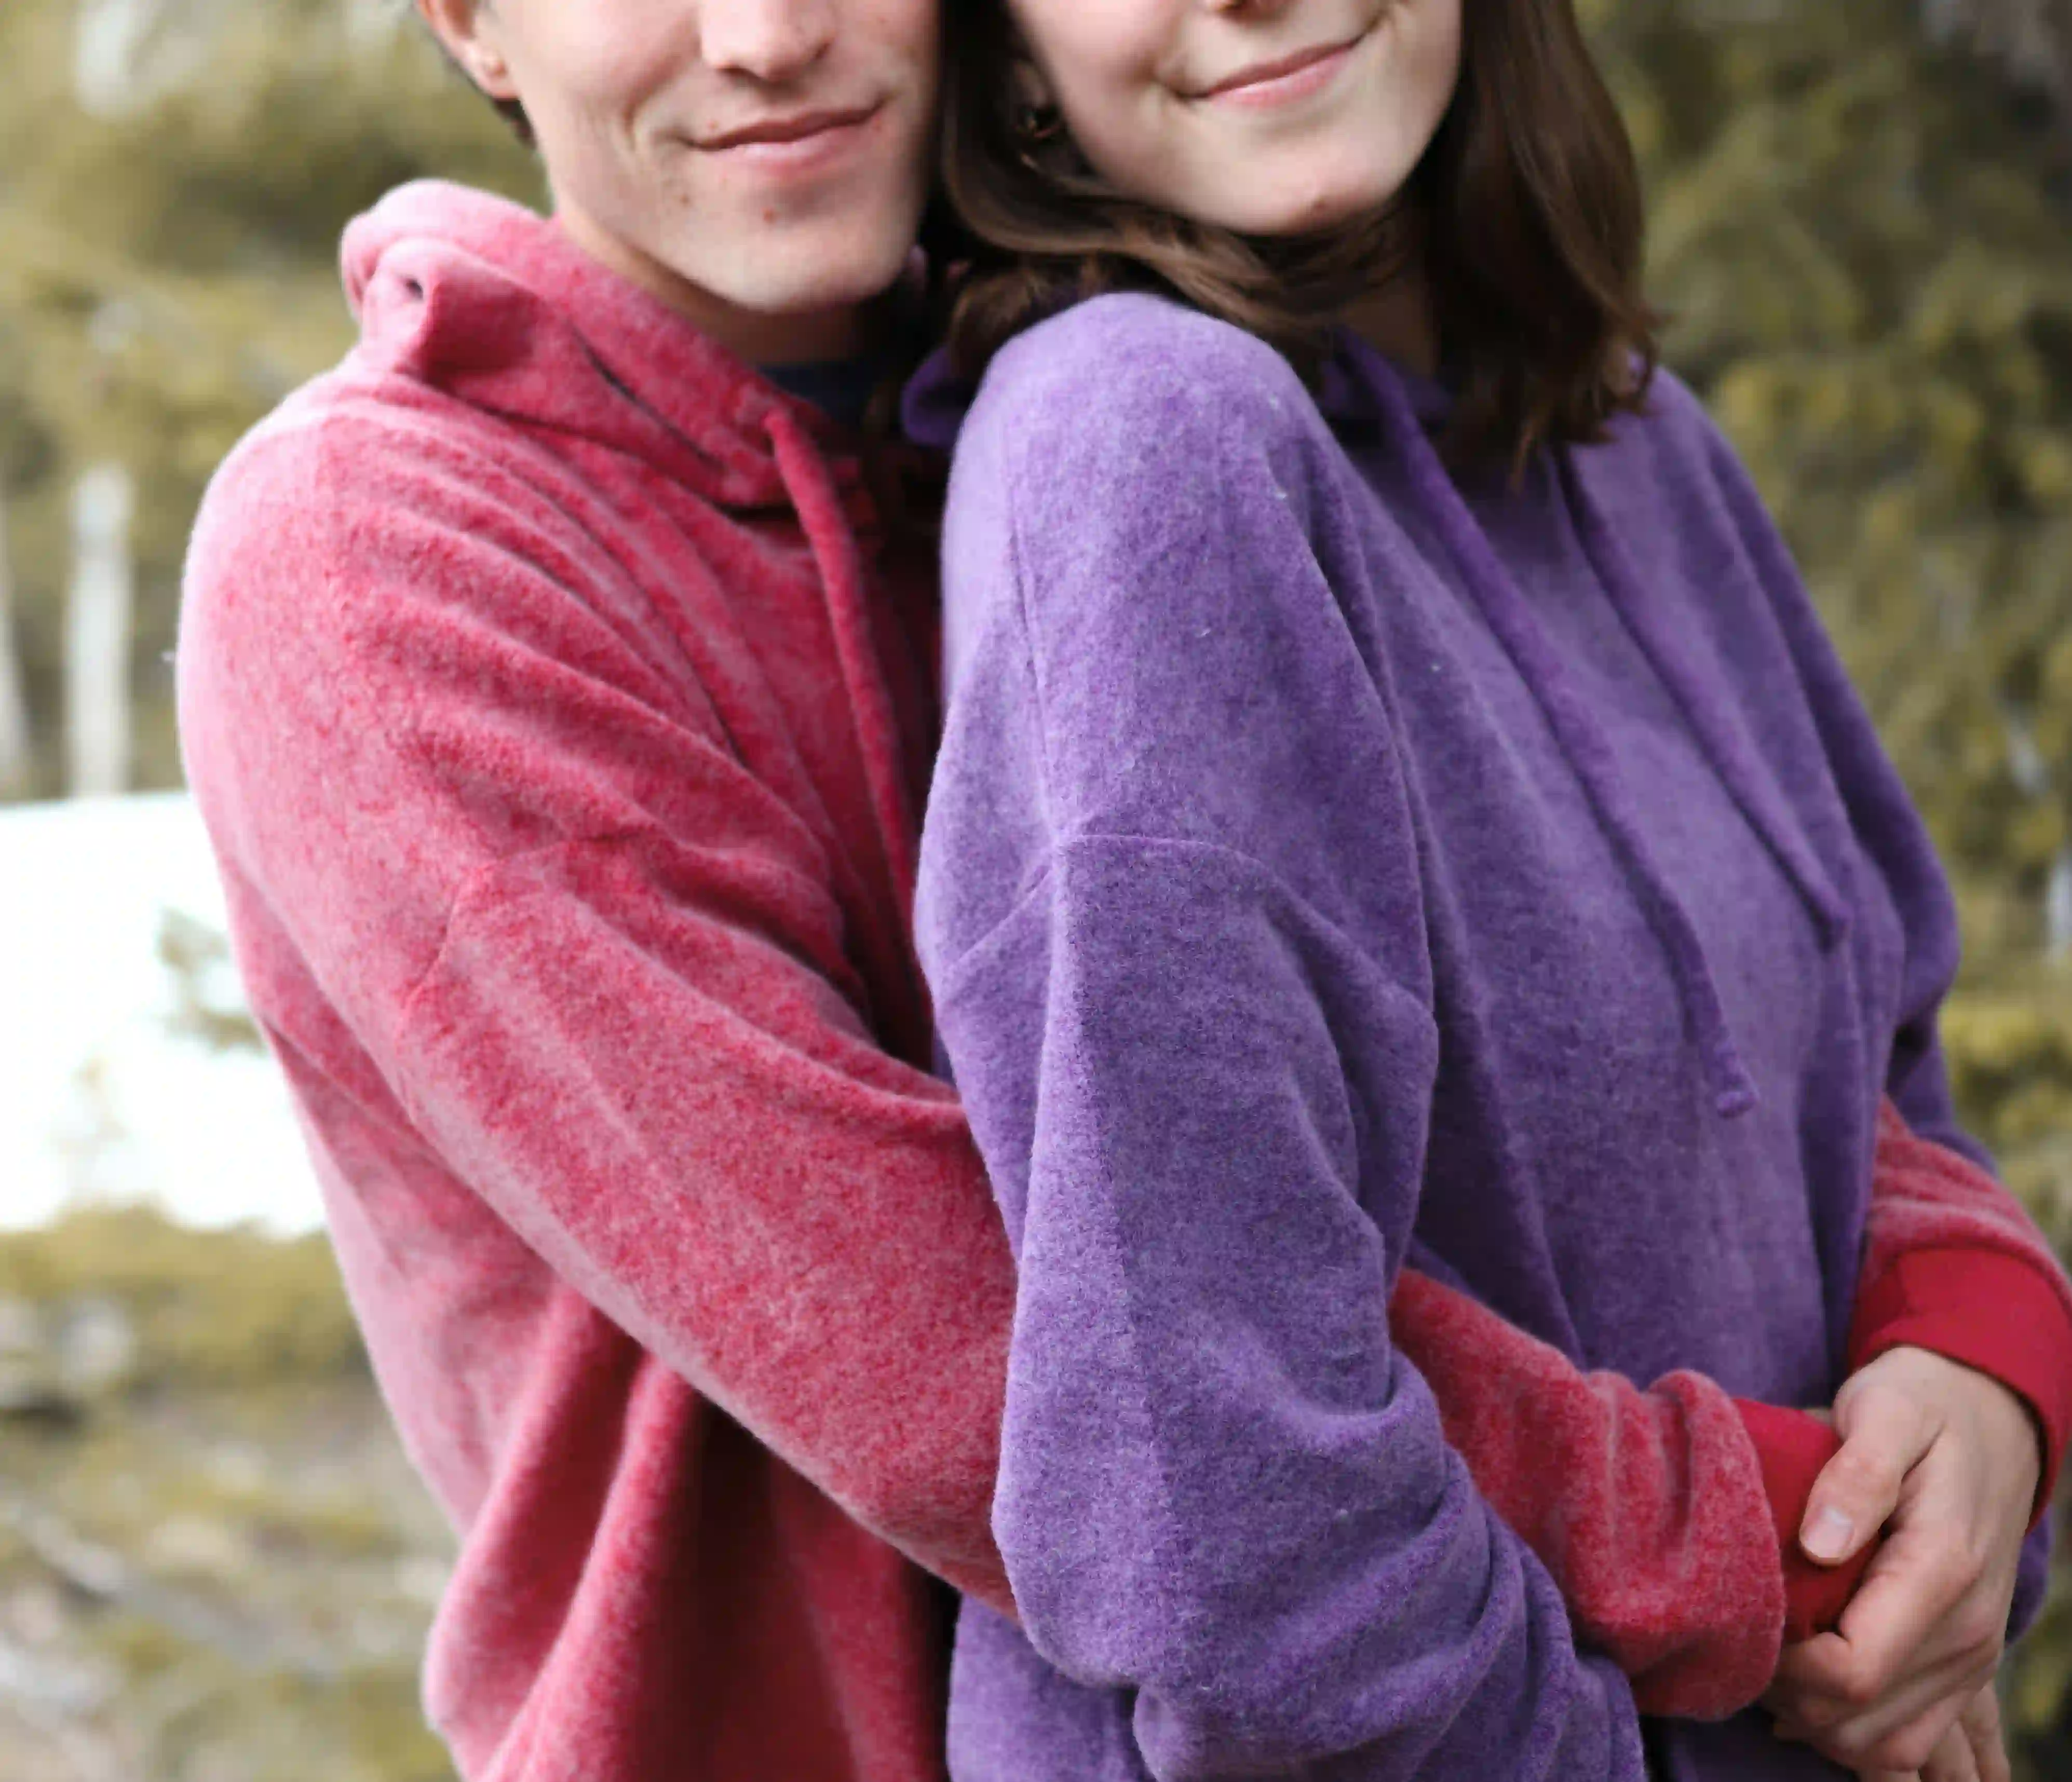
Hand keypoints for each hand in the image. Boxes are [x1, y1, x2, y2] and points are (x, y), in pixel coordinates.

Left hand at [1762, 1347, 2038, 1772]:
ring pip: (1885, 1747)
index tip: (1740, 1621)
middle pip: (1859, 1722)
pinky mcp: (1964, 1666)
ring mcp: (1971, 1657)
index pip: (1851, 1671)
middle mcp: (1967, 1632)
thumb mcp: (1884, 1410)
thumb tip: (1820, 1543)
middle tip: (1743, 1636)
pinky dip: (1853, 1731)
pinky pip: (1910, 1738)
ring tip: (1771, 1658)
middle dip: (1788, 1697)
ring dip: (1817, 1721)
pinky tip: (1806, 1685)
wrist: (1990, 1418)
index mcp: (1940, 1571)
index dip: (1782, 1666)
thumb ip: (1857, 1473)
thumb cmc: (1920, 1407)